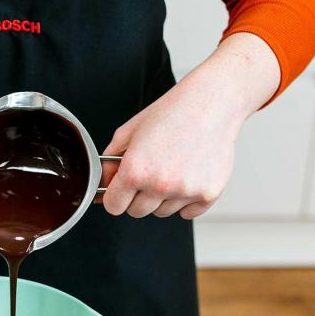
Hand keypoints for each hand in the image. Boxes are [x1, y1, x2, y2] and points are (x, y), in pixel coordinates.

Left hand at [101, 33, 279, 218]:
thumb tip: (103, 185)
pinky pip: (187, 212)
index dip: (115, 196)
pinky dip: (186, 200)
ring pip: (162, 212)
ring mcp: (185, 191)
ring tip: (172, 168)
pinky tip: (188, 175)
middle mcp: (160, 185)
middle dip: (138, 196)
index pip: (114, 206)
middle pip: (137, 212)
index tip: (122, 189)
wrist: (211, 103)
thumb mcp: (129, 132)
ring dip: (162, 197)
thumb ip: (110, 162)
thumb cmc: (170, 113)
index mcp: (135, 171)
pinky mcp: (208, 194)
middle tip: (150, 172)